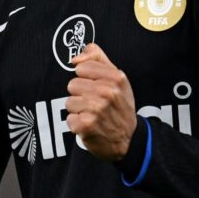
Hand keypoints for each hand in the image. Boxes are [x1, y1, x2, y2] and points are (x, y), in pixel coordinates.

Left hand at [66, 43, 136, 161]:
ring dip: (79, 110)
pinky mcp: (86, 125)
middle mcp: (107, 92)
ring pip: (69, 102)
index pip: (81, 68)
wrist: (129, 139)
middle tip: (94, 104)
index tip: (95, 86)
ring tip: (93, 115)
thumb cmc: (120, 106)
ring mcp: (96, 109)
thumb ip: (97, 58)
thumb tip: (76, 58)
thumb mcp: (117, 78)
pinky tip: (90, 125)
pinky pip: (69, 119)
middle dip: (81, 95)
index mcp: (115, 78)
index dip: (86, 78)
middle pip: (72, 85)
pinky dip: (77, 124)